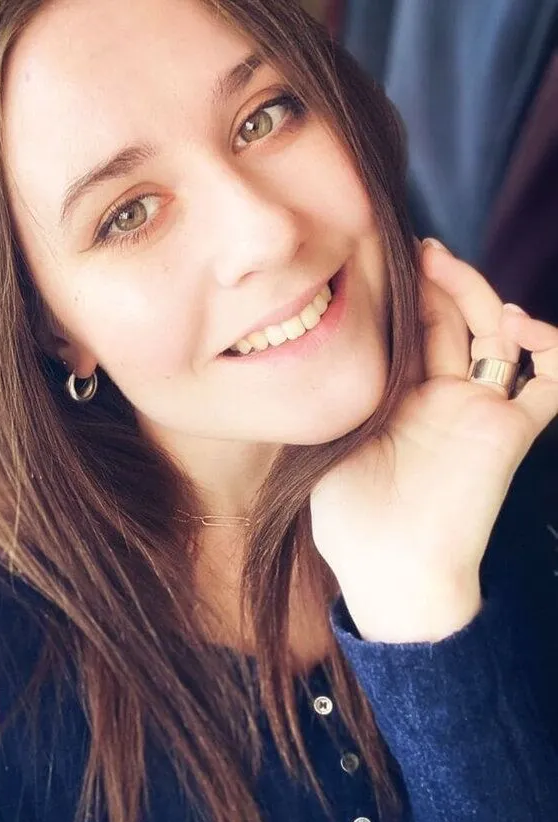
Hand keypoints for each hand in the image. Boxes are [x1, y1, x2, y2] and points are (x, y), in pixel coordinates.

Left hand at [310, 239, 557, 640]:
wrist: (390, 569)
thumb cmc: (349, 520)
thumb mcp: (324, 446)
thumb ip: (328, 401)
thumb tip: (291, 359)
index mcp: (401, 402)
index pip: (413, 333)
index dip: (408, 296)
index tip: (385, 257)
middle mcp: (443, 401)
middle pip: (454, 323)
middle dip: (440, 282)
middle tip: (419, 249)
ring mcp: (478, 412)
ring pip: (496, 338)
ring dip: (481, 296)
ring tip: (447, 267)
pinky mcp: (511, 432)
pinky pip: (553, 385)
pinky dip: (553, 351)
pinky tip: (523, 327)